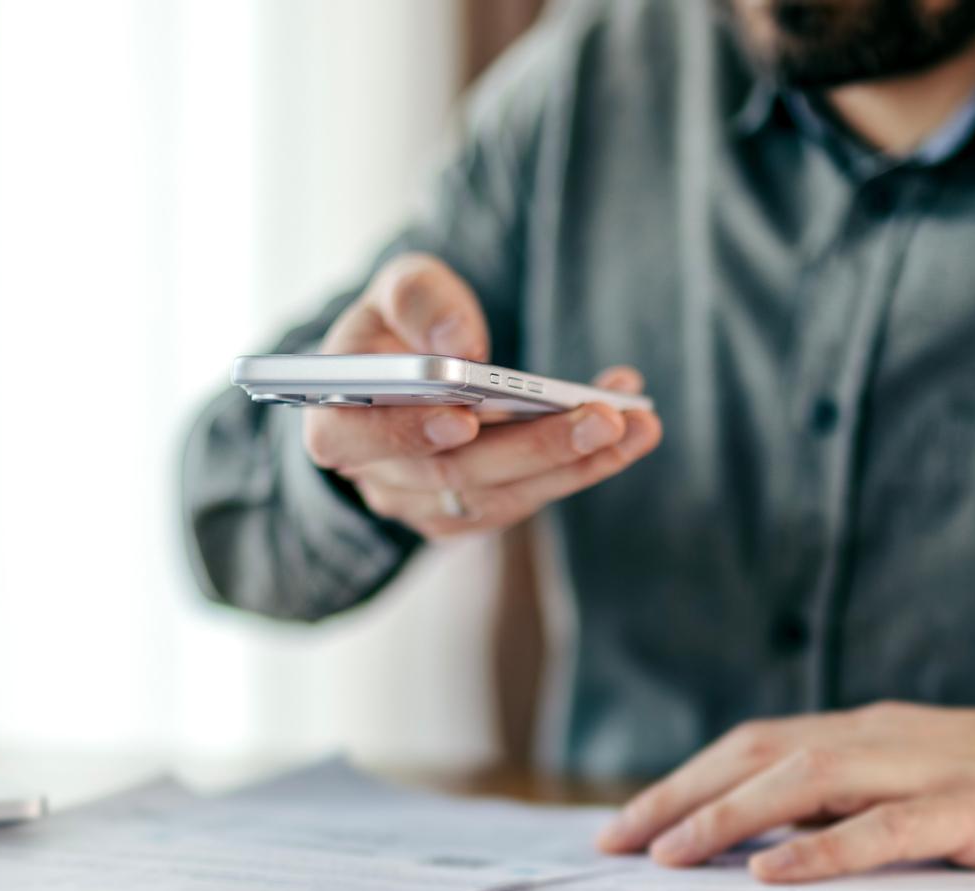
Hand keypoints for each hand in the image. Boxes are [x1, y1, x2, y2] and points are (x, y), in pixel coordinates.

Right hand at [300, 253, 663, 539]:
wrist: (403, 380)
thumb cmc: (395, 330)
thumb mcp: (395, 291)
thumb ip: (419, 299)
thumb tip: (462, 342)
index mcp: (337, 420)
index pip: (359, 438)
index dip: (410, 432)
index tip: (466, 416)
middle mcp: (379, 477)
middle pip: (454, 474)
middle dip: (534, 447)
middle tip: (603, 417)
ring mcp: (425, 505)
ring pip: (502, 498)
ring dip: (576, 464)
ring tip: (636, 425)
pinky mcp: (471, 515)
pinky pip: (528, 501)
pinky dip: (581, 469)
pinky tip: (628, 434)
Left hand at [595, 703, 974, 882]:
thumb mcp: (927, 786)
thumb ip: (856, 806)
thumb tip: (771, 846)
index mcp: (872, 733)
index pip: (756, 748)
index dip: (687, 781)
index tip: (626, 825)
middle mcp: (887, 739)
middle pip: (760, 755)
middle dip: (681, 796)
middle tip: (616, 843)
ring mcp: (931, 770)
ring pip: (807, 782)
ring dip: (730, 817)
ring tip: (671, 855)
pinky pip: (886, 829)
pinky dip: (824, 851)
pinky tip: (774, 875)